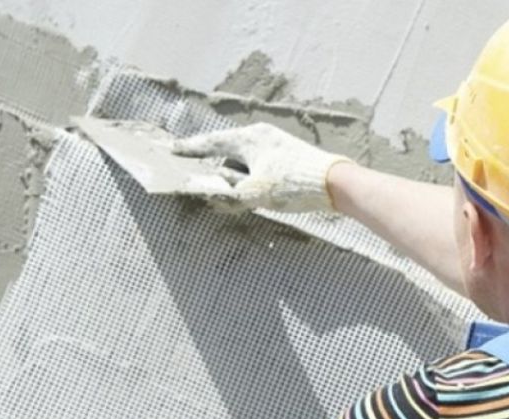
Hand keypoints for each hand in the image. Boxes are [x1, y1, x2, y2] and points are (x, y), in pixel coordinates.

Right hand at [172, 123, 351, 211]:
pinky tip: (259, 192)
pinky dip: (253, 177)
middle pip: (229, 152)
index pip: (211, 143)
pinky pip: (261, 164)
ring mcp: (277, 144)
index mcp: (248, 139)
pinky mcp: (289, 155)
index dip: (191, 149)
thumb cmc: (292, 184)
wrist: (335, 183)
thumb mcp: (252, 192)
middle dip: (218, 166)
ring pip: (246, 160)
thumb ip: (227, 190)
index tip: (173, 150)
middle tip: (204, 178)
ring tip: (241, 194)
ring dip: (239, 176)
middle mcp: (261, 135)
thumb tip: (212, 188)